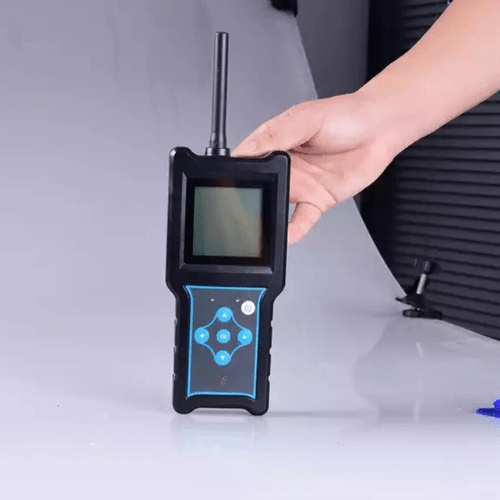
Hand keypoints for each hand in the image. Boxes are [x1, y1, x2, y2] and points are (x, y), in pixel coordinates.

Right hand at [232, 91, 393, 244]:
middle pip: (257, 188)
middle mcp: (284, 167)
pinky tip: (285, 236)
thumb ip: (277, 135)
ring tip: (257, 227)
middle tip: (238, 211)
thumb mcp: (307, 118)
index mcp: (274, 143)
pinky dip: (291, 231)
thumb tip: (248, 151)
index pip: (246, 161)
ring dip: (265, 218)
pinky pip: (300, 220)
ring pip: (275, 207)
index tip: (227, 184)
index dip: (234, 173)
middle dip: (247, 201)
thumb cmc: (346, 116)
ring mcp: (300, 185)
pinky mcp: (316, 200)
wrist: (381, 129)